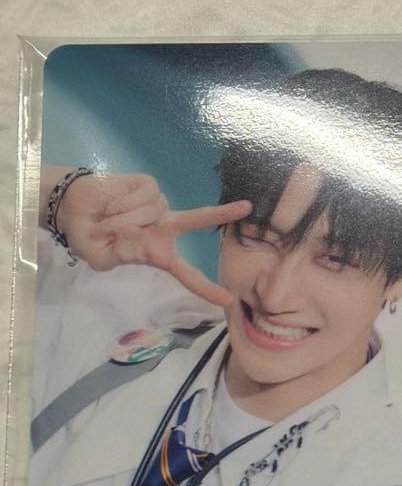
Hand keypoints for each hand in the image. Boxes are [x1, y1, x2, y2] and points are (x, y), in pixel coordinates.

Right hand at [56, 171, 250, 306]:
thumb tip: (141, 242)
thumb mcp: (100, 258)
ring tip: (107, 221)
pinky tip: (111, 206)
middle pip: (196, 220)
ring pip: (151, 212)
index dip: (205, 288)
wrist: (71, 209)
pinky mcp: (148, 185)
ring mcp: (158, 205)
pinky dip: (122, 204)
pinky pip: (142, 196)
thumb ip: (119, 257)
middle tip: (246, 207)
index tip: (228, 300)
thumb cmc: (90, 237)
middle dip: (221, 212)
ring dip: (123, 219)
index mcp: (158, 252)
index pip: (186, 273)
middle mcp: (165, 227)